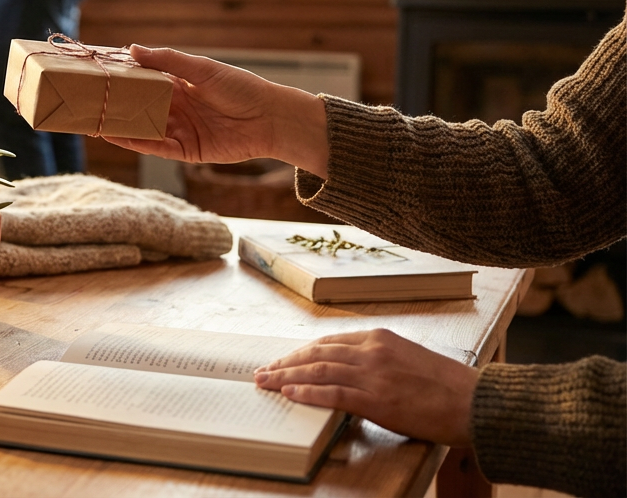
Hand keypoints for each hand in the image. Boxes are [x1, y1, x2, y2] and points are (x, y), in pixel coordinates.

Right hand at [101, 44, 330, 177]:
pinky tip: (115, 137)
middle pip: (137, 106)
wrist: (270, 118)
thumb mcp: (201, 69)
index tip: (95, 73)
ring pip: (141, 128)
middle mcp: (174, 107)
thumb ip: (168, 61)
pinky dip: (135, 143)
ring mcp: (178, 129)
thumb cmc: (240, 87)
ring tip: (92, 121)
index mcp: (177, 84)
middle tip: (84, 100)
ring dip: (118, 126)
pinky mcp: (185, 151)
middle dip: (113, 104)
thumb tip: (132, 49)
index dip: (120, 78)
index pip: (141, 80)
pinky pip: (155, 147)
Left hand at [253, 329, 477, 446]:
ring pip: (318, 371)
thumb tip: (352, 371)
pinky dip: (307, 392)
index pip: (328, 342)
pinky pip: (333, 393)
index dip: (301, 352)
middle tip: (263, 372)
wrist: (477, 402)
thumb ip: (379, 360)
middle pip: (316, 354)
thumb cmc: (448, 386)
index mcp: (380, 338)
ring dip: (286, 377)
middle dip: (286, 363)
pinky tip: (289, 394)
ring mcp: (373, 374)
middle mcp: (372, 351)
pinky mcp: (378, 399)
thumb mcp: (410, 359)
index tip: (285, 360)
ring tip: (266, 383)